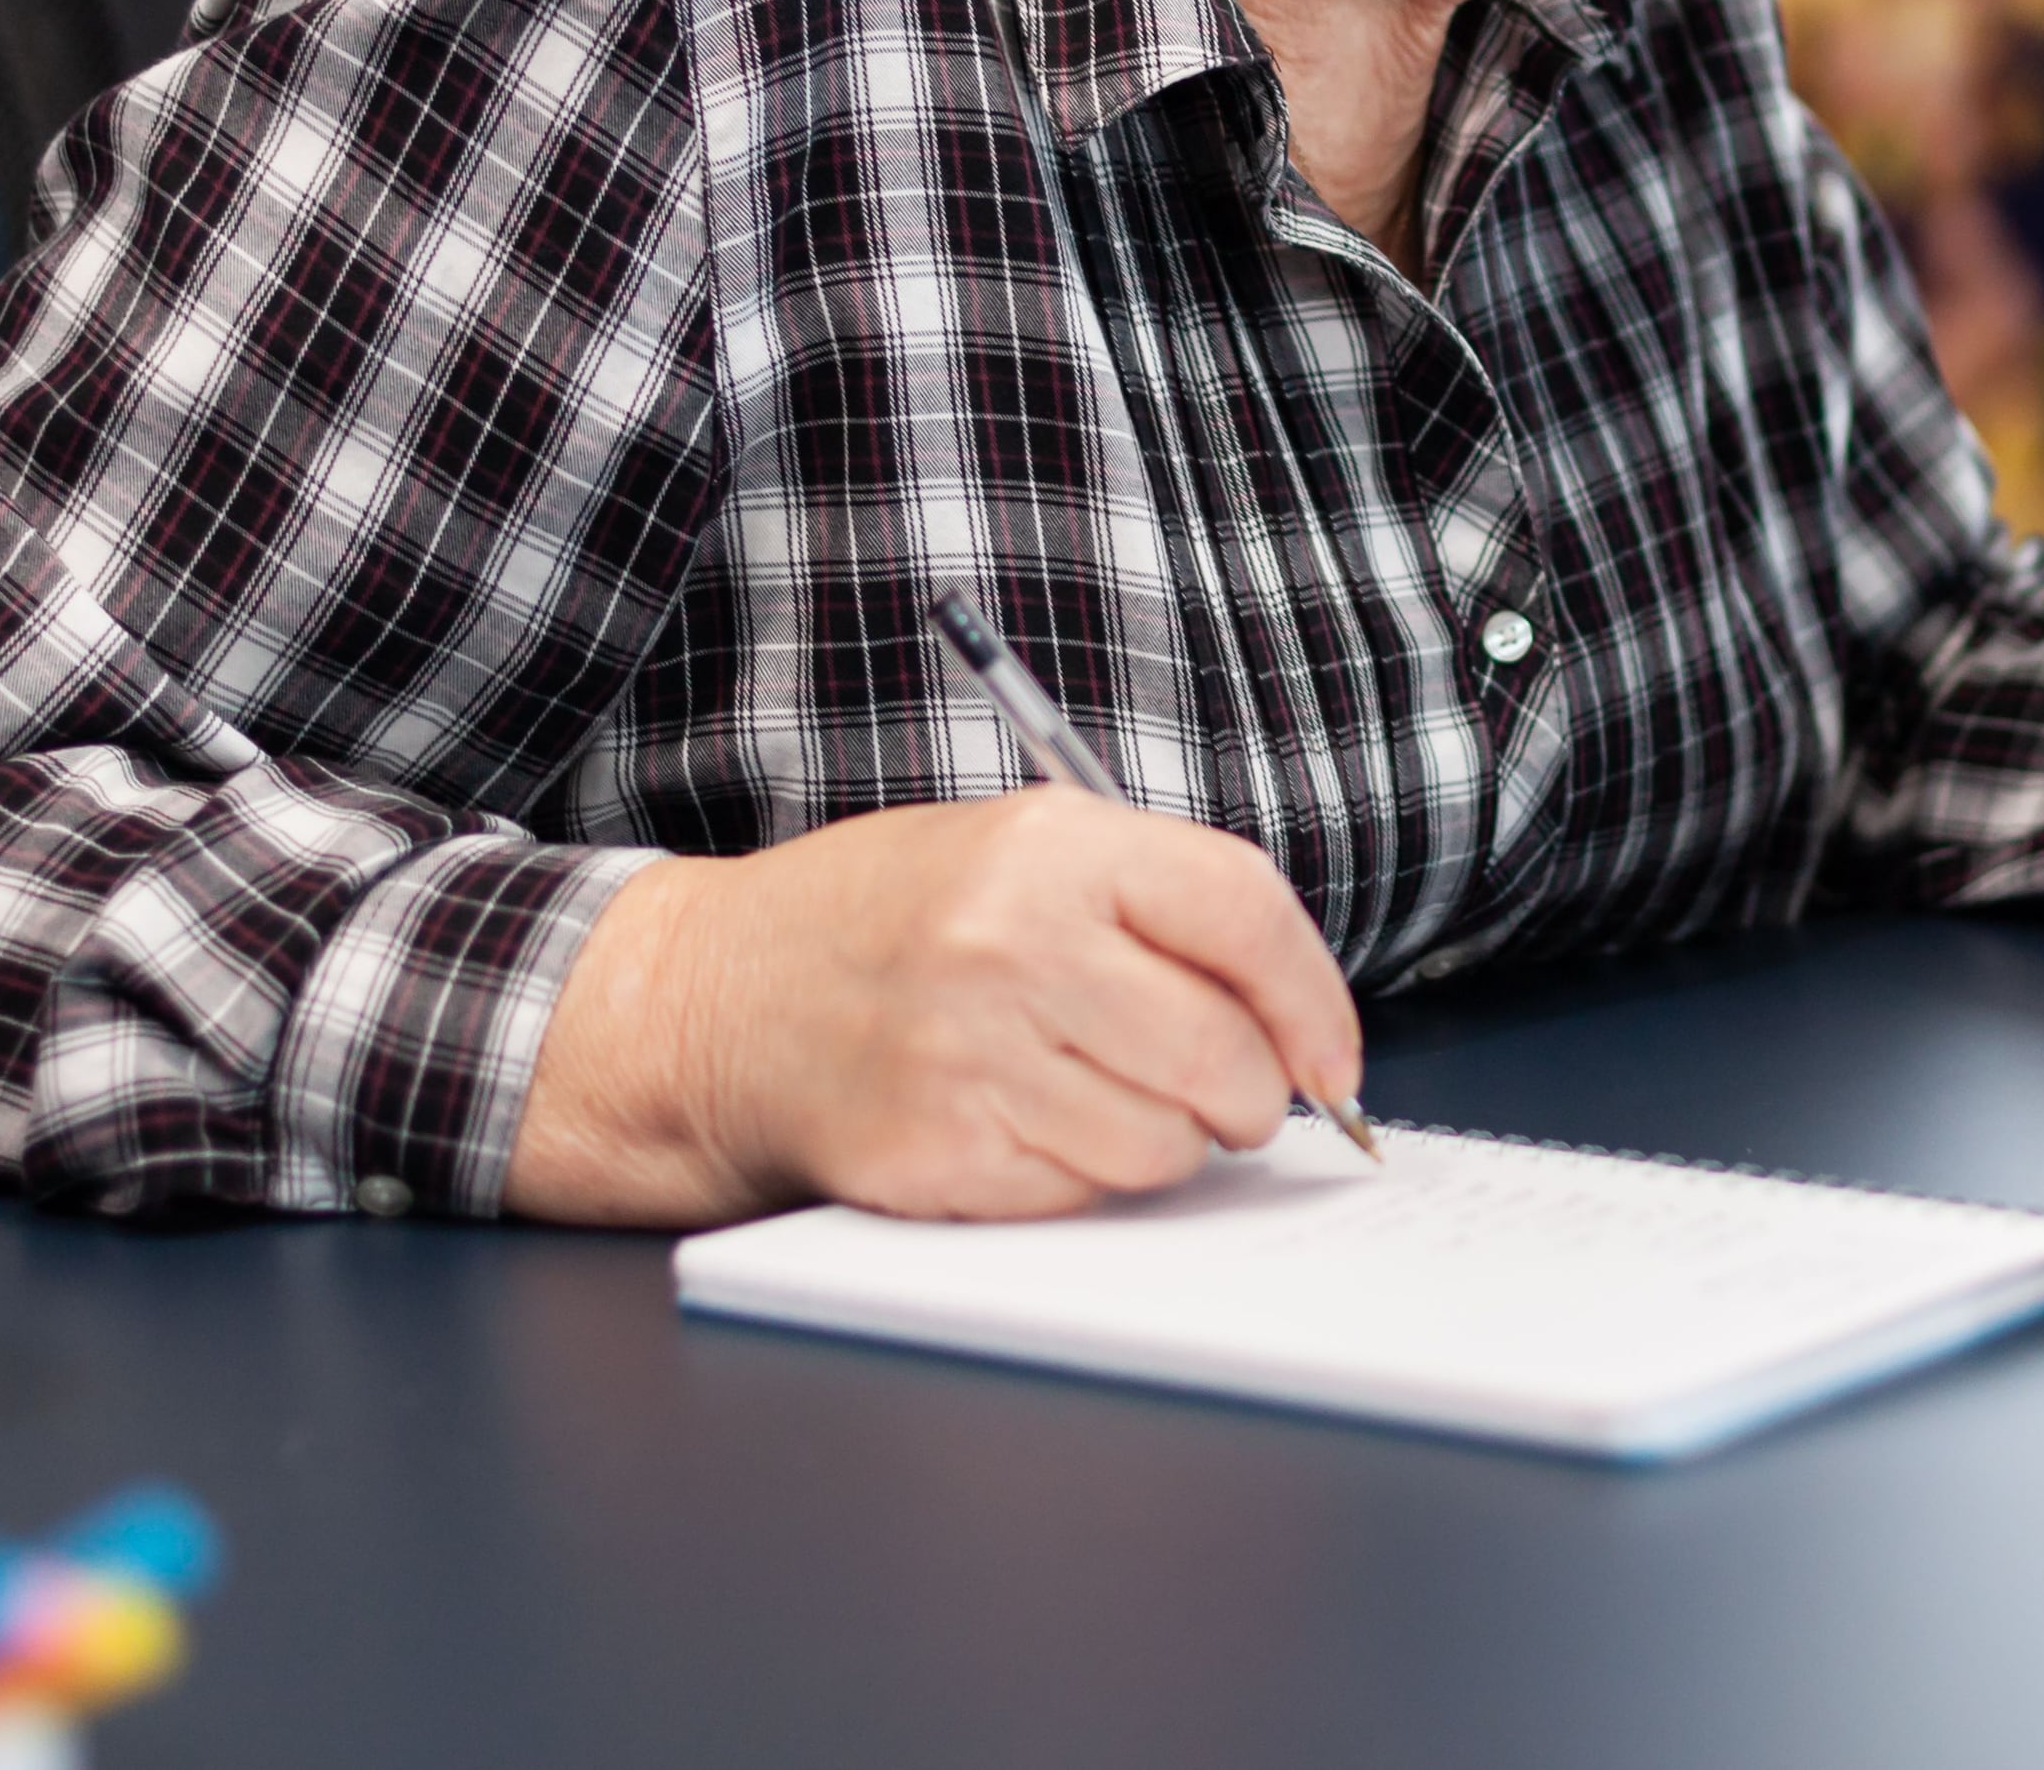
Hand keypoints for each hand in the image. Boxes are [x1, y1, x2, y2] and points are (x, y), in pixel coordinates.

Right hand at [504, 791, 1363, 1228]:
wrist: (714, 1001)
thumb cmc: (884, 925)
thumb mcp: (1015, 852)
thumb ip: (1151, 905)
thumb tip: (1294, 1018)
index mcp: (1050, 846)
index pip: (1244, 913)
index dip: (1313, 999)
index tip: (1330, 1056)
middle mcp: (1013, 943)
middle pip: (1223, 1049)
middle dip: (1250, 1094)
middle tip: (1224, 1095)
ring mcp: (971, 1054)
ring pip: (1165, 1143)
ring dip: (1165, 1144)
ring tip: (1100, 1099)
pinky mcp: (936, 1152)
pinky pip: (1083, 1197)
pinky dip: (1083, 1181)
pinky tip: (1029, 1131)